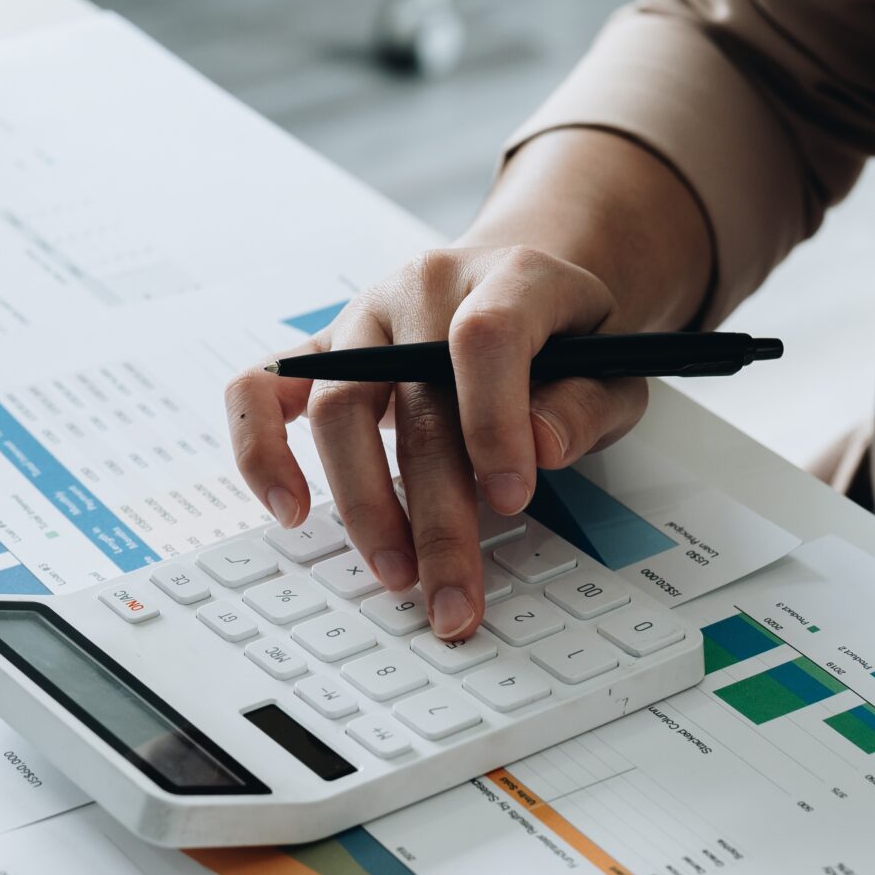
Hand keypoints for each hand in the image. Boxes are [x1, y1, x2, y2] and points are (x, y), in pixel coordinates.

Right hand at [225, 245, 651, 637]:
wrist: (515, 292)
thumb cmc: (565, 342)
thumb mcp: (614, 369)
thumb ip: (586, 405)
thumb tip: (540, 447)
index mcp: (510, 275)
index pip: (487, 336)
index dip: (495, 422)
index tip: (511, 501)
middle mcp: (426, 287)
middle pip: (413, 400)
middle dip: (436, 516)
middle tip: (453, 599)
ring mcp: (363, 318)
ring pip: (336, 408)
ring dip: (364, 506)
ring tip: (398, 574)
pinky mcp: (320, 350)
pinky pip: (259, 389)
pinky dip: (261, 450)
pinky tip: (290, 510)